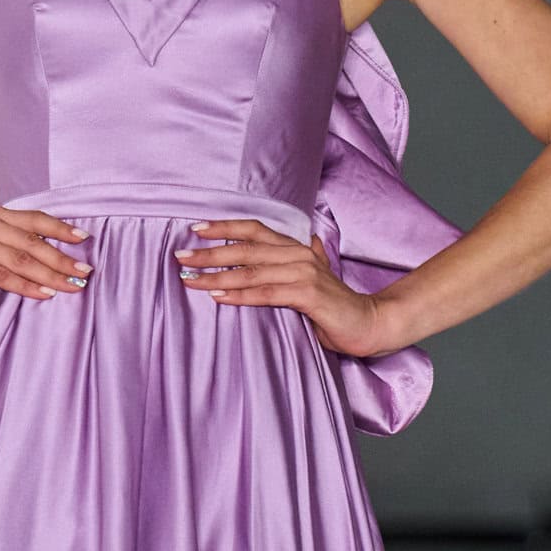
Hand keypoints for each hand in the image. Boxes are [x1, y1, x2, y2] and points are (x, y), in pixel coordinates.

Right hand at [0, 207, 92, 310]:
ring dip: (50, 273)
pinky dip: (26, 286)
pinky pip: (2, 275)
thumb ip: (10, 252)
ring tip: (73, 286)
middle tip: (86, 272)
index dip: (61, 229)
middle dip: (62, 258)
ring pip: (21, 258)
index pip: (34, 219)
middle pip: (32, 240)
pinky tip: (45, 294)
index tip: (86, 240)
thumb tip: (54, 265)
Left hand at [174, 219, 388, 359]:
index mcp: (297, 248)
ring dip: (217, 275)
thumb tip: (289, 252)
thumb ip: (295, 267)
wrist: (370, 323)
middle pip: (247, 247)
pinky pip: (266, 293)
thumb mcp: (311, 282)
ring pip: (251, 271)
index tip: (195, 230)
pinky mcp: (309, 294)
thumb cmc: (335, 307)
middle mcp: (299, 254)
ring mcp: (305, 273)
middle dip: (210, 252)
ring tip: (190, 280)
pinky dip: (240, 295)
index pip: (255, 230)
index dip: (225, 227)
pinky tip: (218, 297)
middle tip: (180, 256)